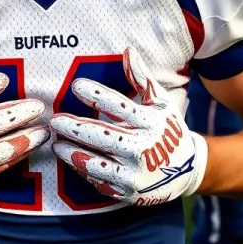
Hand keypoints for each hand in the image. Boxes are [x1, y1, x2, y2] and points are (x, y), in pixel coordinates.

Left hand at [49, 47, 207, 205]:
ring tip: (56, 143)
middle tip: (55, 119)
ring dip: (73, 153)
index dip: (97, 94)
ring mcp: (136, 174)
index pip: (120, 106)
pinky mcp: (129, 193)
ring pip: (97, 163)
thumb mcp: (161, 102)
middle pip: (104, 136)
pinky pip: (101, 182)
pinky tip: (71, 159)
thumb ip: (141, 78)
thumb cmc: (168, 129)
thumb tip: (128, 50)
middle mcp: (144, 149)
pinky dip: (84, 171)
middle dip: (76, 128)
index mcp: (151, 123)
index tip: (77, 85)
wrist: (187, 170)